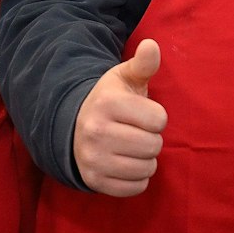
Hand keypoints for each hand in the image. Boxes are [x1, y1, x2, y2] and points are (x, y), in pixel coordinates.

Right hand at [71, 39, 166, 196]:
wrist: (74, 126)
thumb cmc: (110, 101)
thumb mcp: (124, 78)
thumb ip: (143, 64)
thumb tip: (151, 45)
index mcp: (107, 102)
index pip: (159, 120)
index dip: (156, 117)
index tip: (141, 114)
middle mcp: (96, 131)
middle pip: (154, 145)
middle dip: (151, 139)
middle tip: (136, 132)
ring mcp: (93, 158)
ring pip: (146, 168)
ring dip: (146, 160)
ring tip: (131, 147)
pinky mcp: (93, 181)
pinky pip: (136, 188)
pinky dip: (137, 179)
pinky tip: (126, 164)